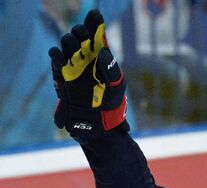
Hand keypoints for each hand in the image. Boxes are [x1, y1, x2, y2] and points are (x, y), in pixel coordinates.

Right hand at [49, 9, 127, 135]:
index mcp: (101, 55)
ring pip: (68, 44)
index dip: (94, 22)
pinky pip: (56, 58)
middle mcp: (87, 56)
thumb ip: (111, 69)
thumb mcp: (117, 86)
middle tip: (84, 35)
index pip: (96, 34)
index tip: (95, 15)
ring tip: (74, 45)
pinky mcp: (62, 73)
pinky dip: (57, 54)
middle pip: (80, 35)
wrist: (97, 122)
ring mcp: (73, 63)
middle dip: (81, 32)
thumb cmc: (111, 102)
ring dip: (70, 41)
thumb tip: (102, 51)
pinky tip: (60, 55)